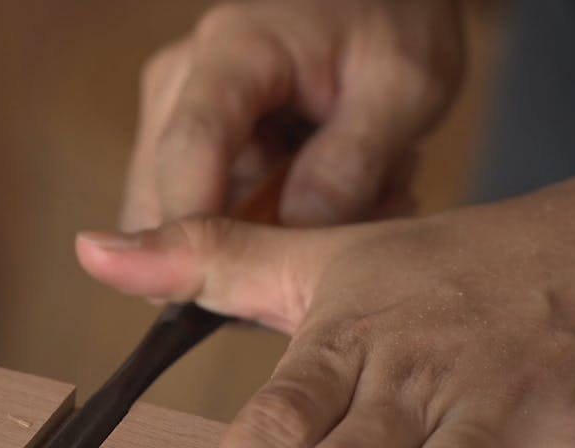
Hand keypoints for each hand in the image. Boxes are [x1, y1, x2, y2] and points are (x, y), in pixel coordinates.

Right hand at [122, 0, 462, 231]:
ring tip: (355, 197)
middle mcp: (182, 82)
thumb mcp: (403, 88)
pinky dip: (266, 229)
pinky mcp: (190, 145)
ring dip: (267, 240)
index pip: (188, 152)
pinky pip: (208, 217)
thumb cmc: (391, 22)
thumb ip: (350, 165)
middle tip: (353, 221)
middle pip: (171, 202)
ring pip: (187, 223)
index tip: (230, 293)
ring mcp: (177, 114)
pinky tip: (327, 196)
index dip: (197, 232)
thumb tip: (291, 242)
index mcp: (232, 53)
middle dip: (252, 245)